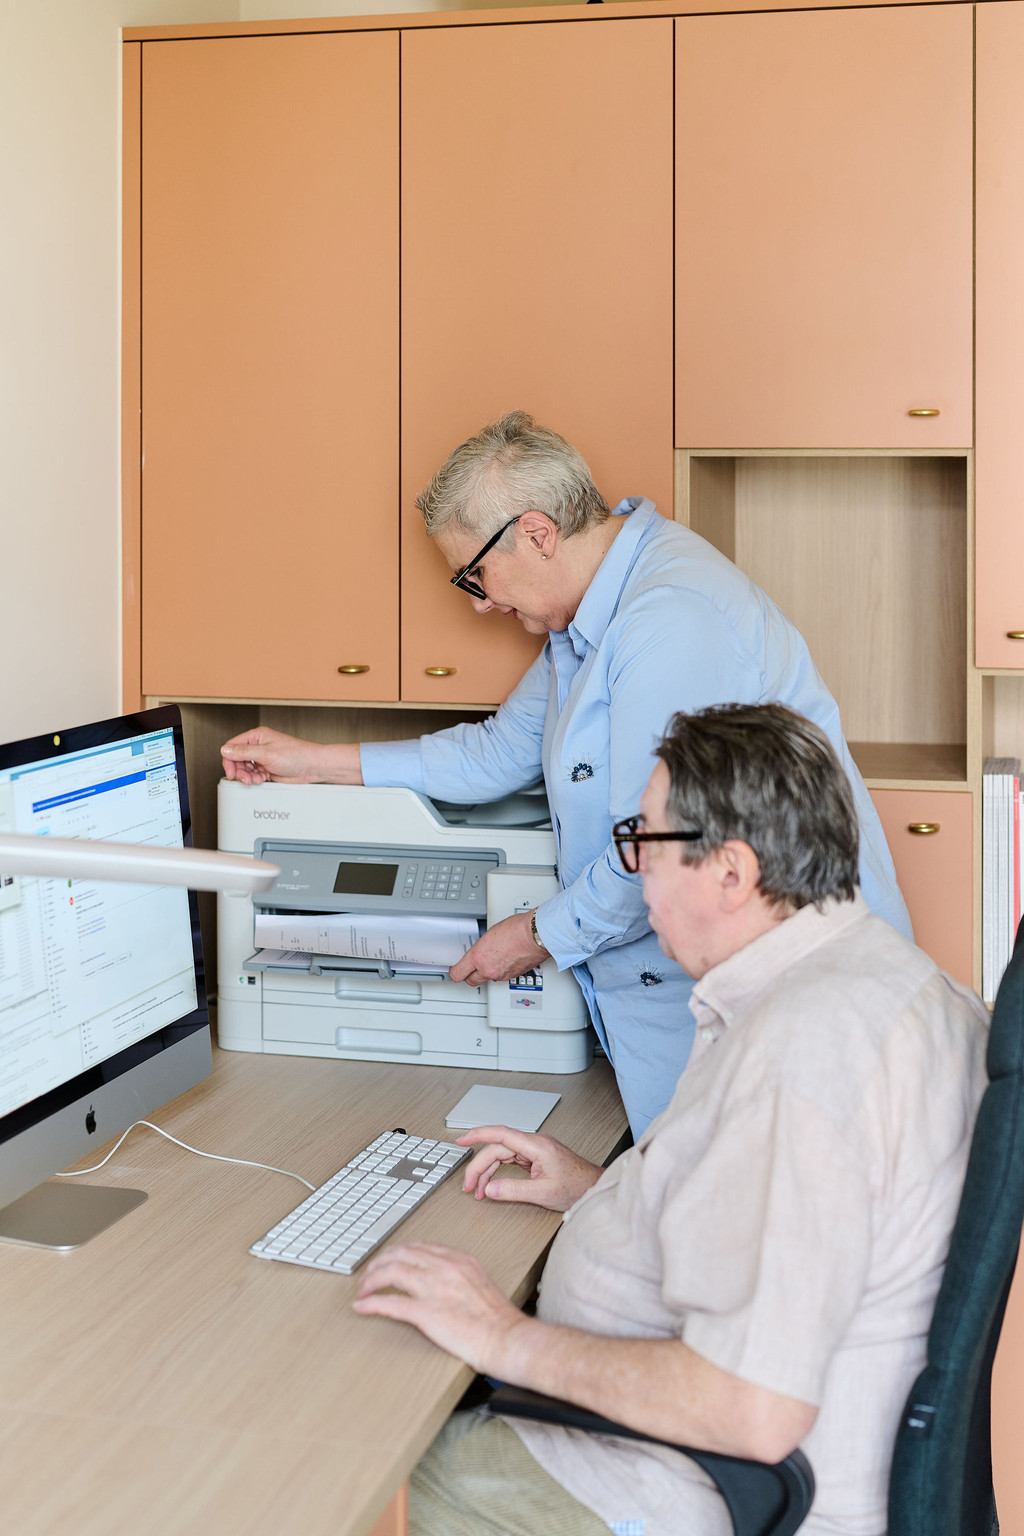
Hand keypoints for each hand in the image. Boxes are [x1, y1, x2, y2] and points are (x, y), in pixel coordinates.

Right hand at [220, 728, 360, 785]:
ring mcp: (263, 758)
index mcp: (257, 736)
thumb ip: (244, 752)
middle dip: (239, 771)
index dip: (229, 760)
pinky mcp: (268, 769)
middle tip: (245, 779)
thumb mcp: (266, 754)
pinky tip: (261, 780)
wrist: (312, 766)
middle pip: (237, 759)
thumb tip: (226, 750)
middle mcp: (259, 746)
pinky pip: (254, 775)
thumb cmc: (296, 755)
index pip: (233, 746)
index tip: (231, 771)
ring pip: (245, 768)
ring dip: (247, 776)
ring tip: (255, 780)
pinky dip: (255, 779)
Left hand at [352, 1242, 530, 1374]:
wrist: (507, 1338)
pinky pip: (390, 1303)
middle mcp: (444, 1267)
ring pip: (391, 1272)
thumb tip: (437, 1277)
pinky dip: (371, 1304)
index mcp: (457, 1259)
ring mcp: (434, 1289)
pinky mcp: (427, 1313)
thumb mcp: (479, 1280)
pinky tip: (362, 1306)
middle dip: (379, 1263)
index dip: (396, 1253)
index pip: (417, 1247)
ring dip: (371, 1280)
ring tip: (363, 1289)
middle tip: (369, 1275)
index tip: (387, 1260)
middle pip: (400, 1254)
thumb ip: (457, 1273)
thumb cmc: (498, 1317)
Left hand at [449, 909, 549, 984]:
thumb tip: (482, 951)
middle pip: (471, 981)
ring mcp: (500, 975)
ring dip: (488, 972)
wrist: (536, 935)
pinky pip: (501, 977)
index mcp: (478, 957)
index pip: (458, 973)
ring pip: (488, 979)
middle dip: (469, 976)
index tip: (455, 969)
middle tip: (470, 969)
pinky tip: (505, 960)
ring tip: (494, 959)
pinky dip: (501, 971)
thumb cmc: (517, 929)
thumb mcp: (490, 933)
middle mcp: (488, 969)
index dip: (454, 972)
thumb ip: (483, 947)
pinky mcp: (512, 977)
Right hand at [458, 1125, 601, 1211]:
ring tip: (478, 1190)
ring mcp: (535, 1150)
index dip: (478, 1135)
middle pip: (498, 1148)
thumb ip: (514, 1191)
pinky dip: (498, 1172)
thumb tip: (490, 1189)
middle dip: (479, 1167)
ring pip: (502, 1155)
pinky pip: (510, 1160)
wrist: (594, 1187)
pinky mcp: (536, 1158)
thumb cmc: (577, 1186)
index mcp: (537, 1145)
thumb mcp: (543, 1193)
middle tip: (469, 1186)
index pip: (501, 1134)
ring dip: (487, 1171)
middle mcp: (534, 1144)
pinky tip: (492, 1184)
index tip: (462, 1140)